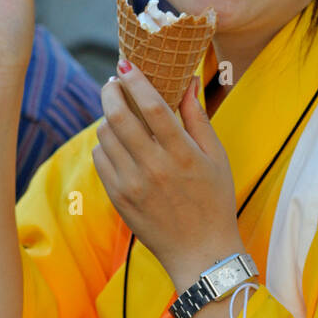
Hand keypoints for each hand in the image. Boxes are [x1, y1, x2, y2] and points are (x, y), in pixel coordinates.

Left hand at [94, 65, 244, 289]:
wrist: (201, 253)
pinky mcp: (118, 199)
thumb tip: (187, 82)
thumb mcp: (216, 157)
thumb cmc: (215, 201)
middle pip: (118, 117)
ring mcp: (131, 186)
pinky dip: (105, 144)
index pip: (151, 107)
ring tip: (119, 112)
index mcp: (181, 155)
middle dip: (111, 91)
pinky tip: (119, 142)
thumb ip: (197, 118)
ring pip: (104, 136)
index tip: (127, 64)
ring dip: (108, 116)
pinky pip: (101, 159)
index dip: (136, 80)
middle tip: (114, 82)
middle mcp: (153, 168)